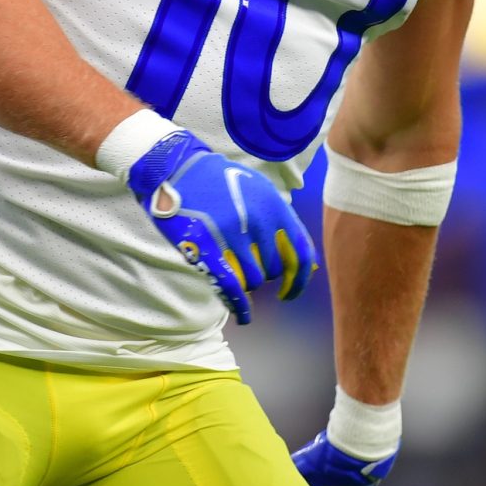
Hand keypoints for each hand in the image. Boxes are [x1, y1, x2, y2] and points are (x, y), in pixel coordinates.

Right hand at [124, 132, 317, 322]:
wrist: (176, 168)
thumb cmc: (218, 181)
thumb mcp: (257, 189)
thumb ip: (281, 222)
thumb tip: (309, 264)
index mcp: (274, 205)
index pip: (302, 252)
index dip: (300, 279)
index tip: (291, 292)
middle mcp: (257, 219)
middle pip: (274, 269)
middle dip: (263, 275)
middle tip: (247, 266)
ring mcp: (232, 233)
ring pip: (254, 279)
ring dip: (246, 283)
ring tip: (232, 268)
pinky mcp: (207, 246)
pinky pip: (231, 286)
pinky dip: (239, 306)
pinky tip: (243, 317)